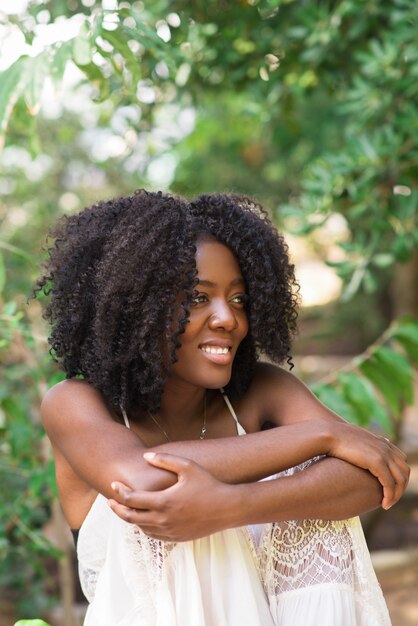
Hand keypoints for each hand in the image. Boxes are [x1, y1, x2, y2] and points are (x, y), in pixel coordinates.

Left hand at [107, 452, 239, 540]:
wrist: (228, 508)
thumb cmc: (208, 484)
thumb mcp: (187, 467)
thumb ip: (165, 460)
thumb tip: (146, 456)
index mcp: (164, 501)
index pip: (132, 499)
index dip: (120, 492)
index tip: (113, 484)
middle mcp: (164, 519)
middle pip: (131, 517)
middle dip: (117, 509)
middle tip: (110, 501)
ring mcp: (170, 531)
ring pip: (141, 528)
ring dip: (131, 518)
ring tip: (126, 508)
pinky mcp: (177, 538)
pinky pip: (154, 535)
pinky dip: (144, 527)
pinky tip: (144, 519)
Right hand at [326, 420, 409, 508]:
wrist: (328, 434)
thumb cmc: (335, 440)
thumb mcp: (354, 442)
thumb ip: (362, 448)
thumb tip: (359, 454)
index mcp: (382, 442)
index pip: (401, 461)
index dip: (399, 476)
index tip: (390, 488)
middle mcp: (386, 447)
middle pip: (405, 471)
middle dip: (401, 487)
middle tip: (391, 499)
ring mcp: (383, 454)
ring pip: (400, 479)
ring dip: (397, 494)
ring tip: (388, 504)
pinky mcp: (377, 462)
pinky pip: (390, 484)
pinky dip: (390, 496)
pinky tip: (384, 504)